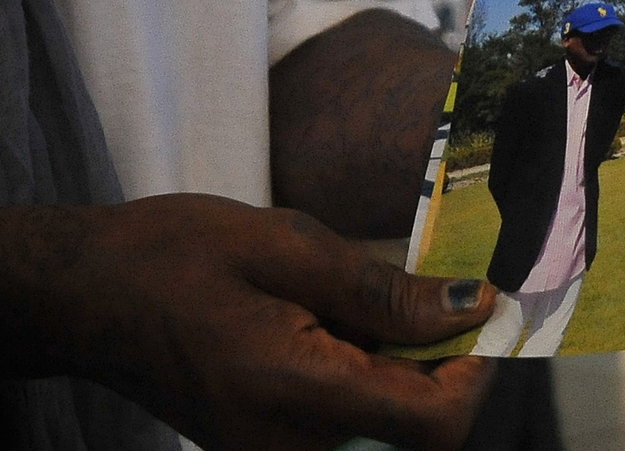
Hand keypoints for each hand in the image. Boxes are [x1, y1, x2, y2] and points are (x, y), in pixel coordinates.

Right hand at [1, 194, 495, 449]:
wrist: (88, 297)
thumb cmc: (173, 256)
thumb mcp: (286, 247)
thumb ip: (385, 290)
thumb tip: (471, 307)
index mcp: (295, 390)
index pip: (434, 422)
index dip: (478, 370)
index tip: (484, 312)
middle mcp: (290, 447)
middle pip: (418, 438)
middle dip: (444, 373)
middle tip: (430, 307)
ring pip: (389, 436)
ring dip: (407, 378)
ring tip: (371, 313)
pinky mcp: (269, 450)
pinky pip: (352, 432)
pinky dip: (371, 386)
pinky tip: (343, 334)